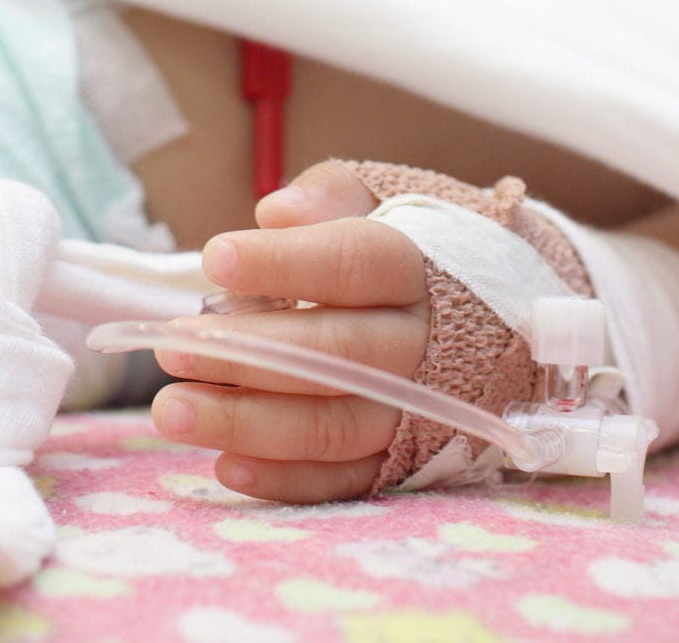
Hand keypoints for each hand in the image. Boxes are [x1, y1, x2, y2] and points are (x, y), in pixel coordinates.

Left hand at [150, 162, 429, 501]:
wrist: (506, 314)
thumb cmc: (418, 248)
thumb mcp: (388, 200)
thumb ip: (332, 197)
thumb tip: (275, 212)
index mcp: (421, 269)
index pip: (354, 261)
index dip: (284, 262)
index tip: (214, 259)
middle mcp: (426, 346)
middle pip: (339, 352)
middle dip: (251, 352)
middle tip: (174, 347)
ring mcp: (419, 410)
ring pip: (335, 425)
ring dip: (249, 423)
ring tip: (172, 411)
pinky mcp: (407, 462)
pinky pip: (346, 482)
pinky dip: (286, 480)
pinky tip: (225, 465)